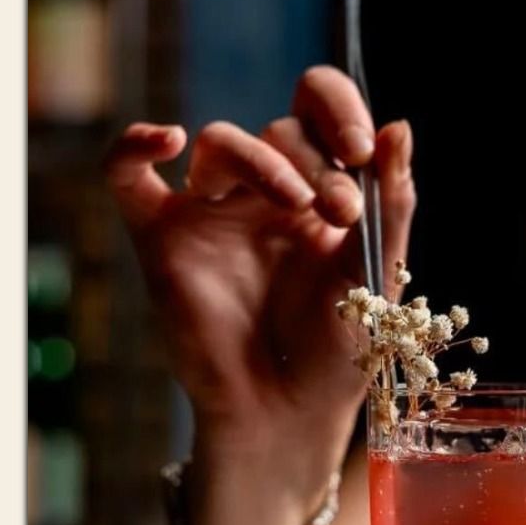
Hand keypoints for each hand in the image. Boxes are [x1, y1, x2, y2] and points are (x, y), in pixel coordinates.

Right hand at [107, 69, 413, 524]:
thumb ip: (391, 202)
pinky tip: (165, 138)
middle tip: (341, 212)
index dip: (338, 109)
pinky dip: (133, 146)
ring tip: (298, 205)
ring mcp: (209, 213)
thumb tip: (399, 126)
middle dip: (316, 161)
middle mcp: (261, 193)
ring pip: (222, 143)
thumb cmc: (336, 355)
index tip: (362, 150)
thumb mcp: (378, 273)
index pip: (317, 110)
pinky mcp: (160, 238)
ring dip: (265, 161)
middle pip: (278, 130)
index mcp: (317, 190)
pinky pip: (126, 176)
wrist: (287, 416)